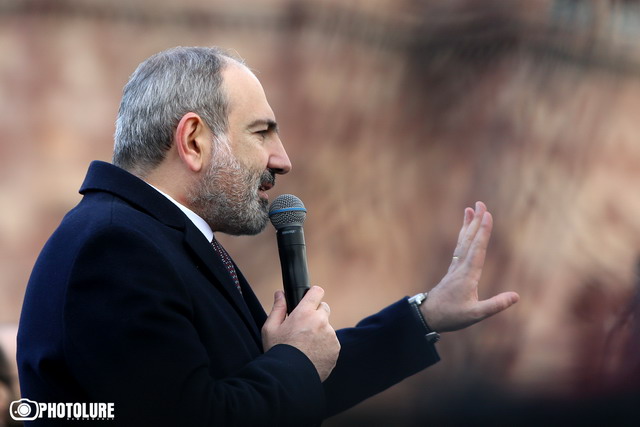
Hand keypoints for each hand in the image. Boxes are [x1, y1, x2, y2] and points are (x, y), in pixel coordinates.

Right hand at [262, 286, 339, 381]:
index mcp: (305, 313)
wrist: (289, 378)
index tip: (309, 299)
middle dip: (316, 314)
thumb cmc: (277, 351)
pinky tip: (312, 355)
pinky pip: (332, 342)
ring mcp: (330, 336)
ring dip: (320, 332)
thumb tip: (280, 293)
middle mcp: (321, 322)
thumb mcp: (271, 328)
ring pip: (327, 327)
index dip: (313, 294)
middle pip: (324, 309)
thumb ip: (278, 308)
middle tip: (303, 327)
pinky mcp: (336, 349)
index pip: (317, 292)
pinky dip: (324, 346)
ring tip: (306, 346)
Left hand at [421, 202, 519, 331]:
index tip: (488, 215)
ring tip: (470, 209)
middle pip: (470, 240)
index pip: (478, 249)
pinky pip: (459, 248)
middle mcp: (461, 267)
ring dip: (468, 225)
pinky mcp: (453, 270)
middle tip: (480, 203)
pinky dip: (463, 236)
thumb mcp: (475, 314)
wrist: (428, 315)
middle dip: (476, 221)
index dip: (484, 232)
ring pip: (463, 241)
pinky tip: (465, 231)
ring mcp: (456, 267)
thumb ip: (495, 305)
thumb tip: (516, 296)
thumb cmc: (451, 316)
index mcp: (468, 275)